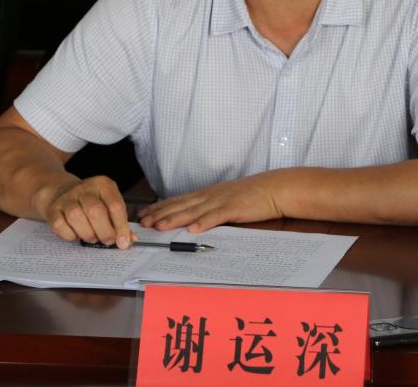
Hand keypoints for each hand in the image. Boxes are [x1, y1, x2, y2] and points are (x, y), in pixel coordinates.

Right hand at [38, 175, 134, 247]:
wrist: (62, 191)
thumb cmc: (93, 202)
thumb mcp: (109, 204)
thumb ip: (120, 222)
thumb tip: (128, 241)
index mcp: (103, 184)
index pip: (115, 206)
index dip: (121, 227)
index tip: (123, 243)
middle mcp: (84, 188)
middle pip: (95, 211)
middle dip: (104, 231)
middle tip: (108, 241)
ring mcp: (66, 197)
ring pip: (76, 217)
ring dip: (88, 234)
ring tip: (93, 237)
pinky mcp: (53, 209)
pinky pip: (60, 225)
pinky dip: (70, 235)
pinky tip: (77, 235)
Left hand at [137, 171, 286, 233]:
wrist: (274, 189)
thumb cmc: (251, 195)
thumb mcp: (226, 199)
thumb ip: (210, 207)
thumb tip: (193, 219)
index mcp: (207, 194)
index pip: (179, 200)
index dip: (160, 207)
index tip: (145, 214)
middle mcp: (210, 196)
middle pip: (181, 205)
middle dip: (160, 214)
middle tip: (143, 222)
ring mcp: (221, 201)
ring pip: (193, 211)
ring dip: (175, 219)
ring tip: (160, 226)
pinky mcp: (234, 208)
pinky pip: (216, 217)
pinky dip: (203, 223)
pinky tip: (192, 229)